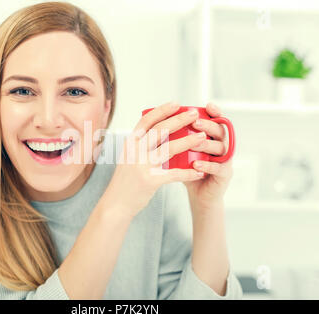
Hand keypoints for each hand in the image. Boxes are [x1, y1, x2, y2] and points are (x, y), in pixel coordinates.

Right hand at [104, 101, 205, 218]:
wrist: (116, 203)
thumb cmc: (125, 180)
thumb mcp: (128, 158)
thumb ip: (141, 145)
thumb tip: (161, 131)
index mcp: (130, 143)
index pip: (146, 121)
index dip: (162, 110)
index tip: (176, 103)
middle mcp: (135, 151)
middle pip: (160, 130)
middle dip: (179, 120)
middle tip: (194, 114)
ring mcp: (142, 166)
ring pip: (169, 148)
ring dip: (188, 141)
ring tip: (202, 137)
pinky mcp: (150, 181)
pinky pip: (173, 174)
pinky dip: (188, 173)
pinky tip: (199, 172)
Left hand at [183, 103, 232, 209]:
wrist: (199, 195)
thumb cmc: (188, 170)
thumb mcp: (181, 151)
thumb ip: (174, 138)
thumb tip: (156, 121)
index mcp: (213, 137)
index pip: (217, 120)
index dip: (215, 112)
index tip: (208, 106)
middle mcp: (222, 146)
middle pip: (220, 131)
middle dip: (208, 125)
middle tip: (195, 122)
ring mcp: (225, 160)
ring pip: (221, 148)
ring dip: (207, 144)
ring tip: (195, 142)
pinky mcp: (225, 175)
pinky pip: (218, 168)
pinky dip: (207, 166)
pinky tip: (196, 164)